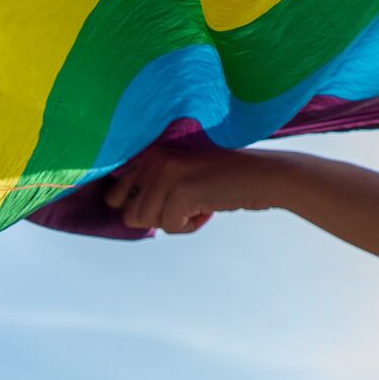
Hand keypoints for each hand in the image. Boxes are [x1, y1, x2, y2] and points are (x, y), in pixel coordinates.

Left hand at [102, 146, 288, 234]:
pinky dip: (190, 226)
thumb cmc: (224, 179)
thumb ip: (149, 182)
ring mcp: (165, 174)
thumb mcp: (180, 171)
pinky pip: (170, 227)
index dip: (138, 207)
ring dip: (174, 221)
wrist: (265, 176)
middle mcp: (153, 159)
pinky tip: (209, 208)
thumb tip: (116, 210)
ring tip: (198, 204)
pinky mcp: (180, 191)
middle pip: (128, 213)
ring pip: (145, 222)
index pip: (113, 195)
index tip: (167, 201)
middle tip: (183, 205)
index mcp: (149, 152)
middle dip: (155, 217)